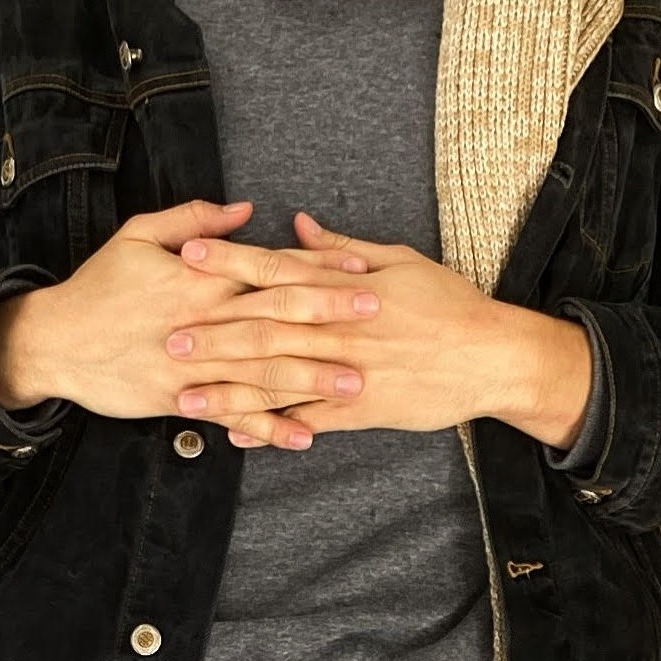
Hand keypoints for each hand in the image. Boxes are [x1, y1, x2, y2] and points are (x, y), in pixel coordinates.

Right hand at [0, 199, 379, 426]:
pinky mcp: (181, 400)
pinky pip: (233, 415)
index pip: (270, 270)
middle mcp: (204, 322)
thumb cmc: (100, 285)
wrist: (53, 342)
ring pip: (262, 372)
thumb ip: (195, 220)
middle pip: (277, 319)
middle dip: (331, 320)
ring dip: (312, 379)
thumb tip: (246, 210)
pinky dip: (269, 428)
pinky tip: (305, 437)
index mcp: (201, 278)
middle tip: (379, 322)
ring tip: (358, 385)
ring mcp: (195, 365)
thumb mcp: (139, 234)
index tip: (362, 274)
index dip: (318, 271)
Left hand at [167, 212, 542, 449]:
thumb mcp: (399, 260)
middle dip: (214, 332)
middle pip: (266, 328)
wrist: (492, 356)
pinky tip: (236, 435)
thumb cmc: (449, 304)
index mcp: (346, 288)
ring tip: (185, 395)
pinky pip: (307, 421)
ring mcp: (349, 371)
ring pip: (278, 380)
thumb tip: (301, 224)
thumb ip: (343, 247)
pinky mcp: (361, 409)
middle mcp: (340, 329)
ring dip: (229, 389)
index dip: (230, 262)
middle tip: (168, 335)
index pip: (277, 270)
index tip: (189, 256)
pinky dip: (272, 429)